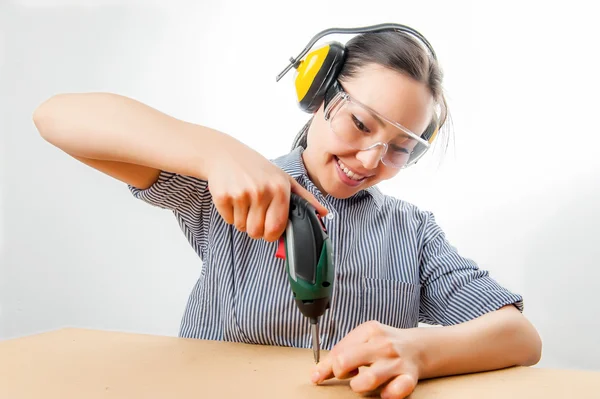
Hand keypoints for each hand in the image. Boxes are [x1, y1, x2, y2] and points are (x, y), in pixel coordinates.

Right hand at [206, 140, 327, 241]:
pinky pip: (229, 220)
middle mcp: (262, 191)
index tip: (269, 229)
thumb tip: (324, 213)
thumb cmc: (258, 168)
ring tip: (244, 201)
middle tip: (254, 213)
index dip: (272, 234)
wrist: (225, 154)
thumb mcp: (283, 178)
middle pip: (257, 232)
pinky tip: (233, 197)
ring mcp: (241, 194)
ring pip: (241, 227)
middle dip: (255, 229)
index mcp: (280, 189)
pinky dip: (230, 214)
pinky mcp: (223, 196)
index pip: (276, 228)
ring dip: (242, 220)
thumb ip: (305, 198)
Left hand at [310, 321, 422, 398]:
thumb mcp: (362, 341)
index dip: (327, 367)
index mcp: (369, 331)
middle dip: (340, 372)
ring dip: (359, 386)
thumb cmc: (383, 345)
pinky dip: (387, 394)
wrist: (418, 347)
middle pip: (346, 361)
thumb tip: (315, 375)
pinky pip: (397, 390)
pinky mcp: (409, 377)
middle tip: (347, 374)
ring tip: (361, 383)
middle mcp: (383, 344)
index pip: (338, 351)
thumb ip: (340, 354)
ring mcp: (396, 361)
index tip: (323, 376)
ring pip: (368, 379)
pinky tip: (384, 391)